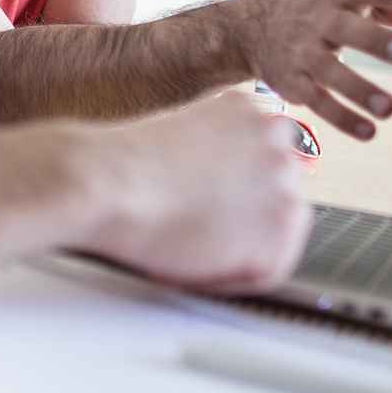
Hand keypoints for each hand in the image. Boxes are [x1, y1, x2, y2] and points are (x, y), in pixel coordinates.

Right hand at [68, 94, 309, 291]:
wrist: (108, 181)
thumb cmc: (120, 163)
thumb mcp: (178, 134)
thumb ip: (214, 155)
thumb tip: (217, 188)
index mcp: (249, 113)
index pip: (264, 162)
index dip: (231, 193)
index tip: (201, 207)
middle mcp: (277, 144)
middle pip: (275, 197)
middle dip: (237, 222)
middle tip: (189, 234)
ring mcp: (284, 189)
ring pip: (275, 235)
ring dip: (233, 252)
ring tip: (182, 253)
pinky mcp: (276, 235)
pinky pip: (264, 273)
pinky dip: (226, 279)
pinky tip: (188, 269)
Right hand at [242, 0, 391, 140]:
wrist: (252, 29)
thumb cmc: (324, 12)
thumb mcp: (363, 5)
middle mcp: (319, 22)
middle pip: (346, 29)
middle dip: (375, 41)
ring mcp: (303, 53)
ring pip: (329, 72)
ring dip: (359, 90)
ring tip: (390, 109)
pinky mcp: (293, 82)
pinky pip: (316, 101)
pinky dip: (340, 117)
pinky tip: (368, 131)